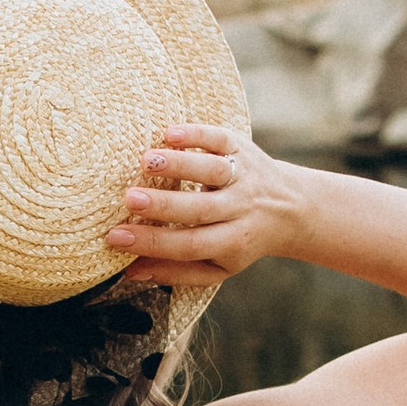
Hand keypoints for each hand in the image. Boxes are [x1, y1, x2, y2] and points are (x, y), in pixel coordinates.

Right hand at [104, 125, 309, 288]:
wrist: (291, 210)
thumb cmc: (239, 241)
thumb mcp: (217, 267)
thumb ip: (176, 271)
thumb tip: (130, 271)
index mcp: (232, 242)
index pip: (188, 244)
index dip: (151, 243)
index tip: (115, 237)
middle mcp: (240, 208)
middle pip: (200, 208)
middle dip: (163, 204)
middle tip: (129, 200)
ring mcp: (243, 176)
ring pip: (213, 170)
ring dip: (179, 165)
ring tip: (145, 161)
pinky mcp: (242, 148)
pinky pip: (221, 140)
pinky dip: (197, 135)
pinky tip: (170, 134)